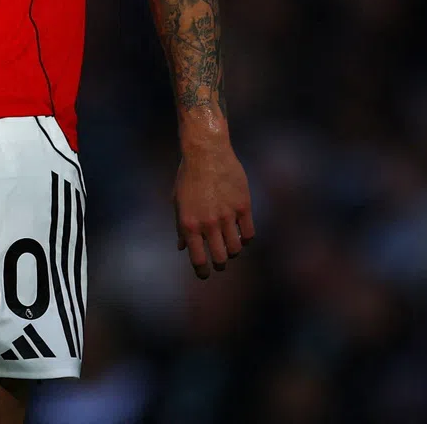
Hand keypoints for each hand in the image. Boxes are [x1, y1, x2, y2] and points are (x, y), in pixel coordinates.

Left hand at [172, 145, 254, 279]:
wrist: (206, 151)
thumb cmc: (188, 176)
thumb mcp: (178, 201)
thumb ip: (180, 226)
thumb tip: (182, 247)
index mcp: (189, 224)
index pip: (198, 260)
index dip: (202, 272)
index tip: (205, 274)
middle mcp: (208, 223)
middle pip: (221, 259)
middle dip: (220, 264)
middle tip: (219, 261)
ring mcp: (227, 216)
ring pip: (236, 249)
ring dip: (232, 251)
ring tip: (229, 246)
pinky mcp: (243, 206)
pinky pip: (249, 234)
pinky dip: (245, 238)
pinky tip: (240, 233)